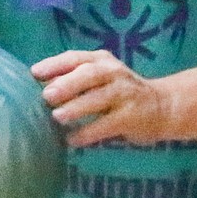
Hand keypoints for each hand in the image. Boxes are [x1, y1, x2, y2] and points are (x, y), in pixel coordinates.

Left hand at [32, 49, 176, 148]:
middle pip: (89, 74)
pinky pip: (106, 124)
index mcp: (101, 60)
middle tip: (47, 96)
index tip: (34, 73)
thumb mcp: (101, 78)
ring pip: (99, 98)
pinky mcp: (131, 116)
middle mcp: (114, 73)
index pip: (75, 58)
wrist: (162, 106)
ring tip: (57, 117)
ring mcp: (125, 94)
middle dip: (67, 84)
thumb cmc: (120, 91)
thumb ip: (75, 78)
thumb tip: (40, 87)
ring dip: (76, 107)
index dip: (54, 64)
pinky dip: (88, 133)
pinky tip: (72, 140)